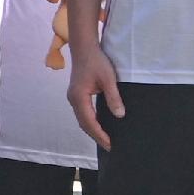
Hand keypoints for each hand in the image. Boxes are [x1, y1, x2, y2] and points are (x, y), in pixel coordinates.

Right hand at [62, 34, 122, 149]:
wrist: (84, 47)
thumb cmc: (96, 61)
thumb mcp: (108, 79)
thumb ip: (113, 97)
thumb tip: (120, 115)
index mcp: (79, 97)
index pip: (89, 122)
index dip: (100, 135)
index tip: (110, 144)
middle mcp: (73, 99)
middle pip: (83, 124)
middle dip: (96, 136)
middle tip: (110, 147)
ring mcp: (73, 97)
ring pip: (82, 119)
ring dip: (92, 130)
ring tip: (105, 139)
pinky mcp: (76, 94)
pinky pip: (82, 113)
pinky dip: (90, 122)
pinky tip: (99, 125)